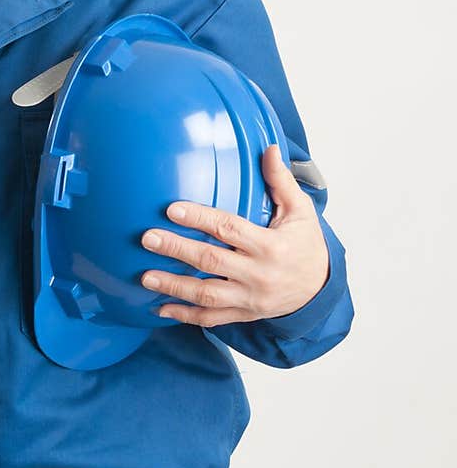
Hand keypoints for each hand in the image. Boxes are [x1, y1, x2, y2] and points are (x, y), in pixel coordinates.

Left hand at [139, 144, 329, 326]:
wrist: (320, 289)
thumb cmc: (307, 246)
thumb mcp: (301, 211)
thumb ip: (281, 181)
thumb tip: (268, 149)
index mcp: (271, 246)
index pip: (229, 229)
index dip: (199, 218)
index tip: (172, 209)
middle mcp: (259, 274)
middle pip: (211, 261)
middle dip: (177, 249)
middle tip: (148, 239)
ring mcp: (250, 298)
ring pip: (206, 295)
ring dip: (174, 286)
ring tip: (146, 276)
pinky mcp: (244, 314)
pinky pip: (211, 319)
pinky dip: (185, 316)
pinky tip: (161, 308)